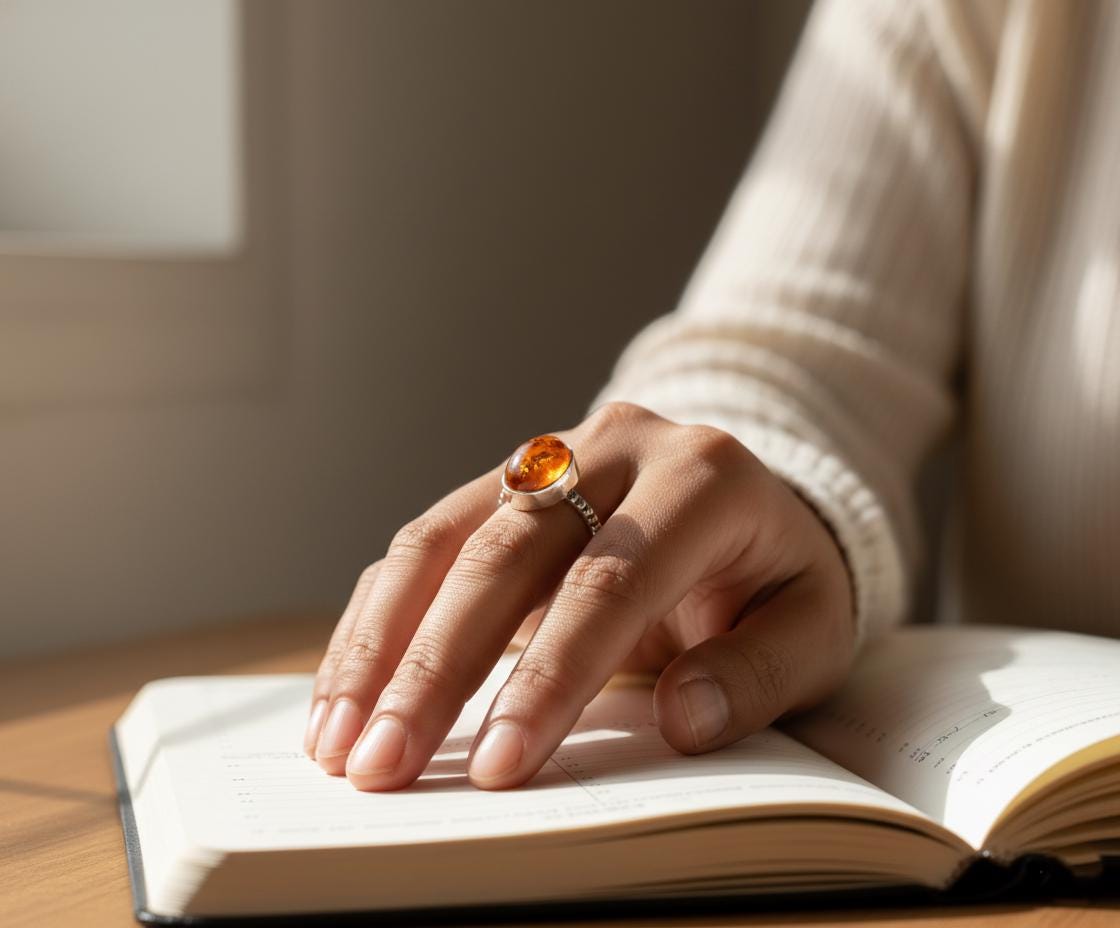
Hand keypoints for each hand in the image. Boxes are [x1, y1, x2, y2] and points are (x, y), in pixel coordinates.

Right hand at [304, 401, 855, 789]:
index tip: (497, 766)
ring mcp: (548, 457)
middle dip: (433, 666)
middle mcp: (612, 448)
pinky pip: (425, 544)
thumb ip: (758, 672)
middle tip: (381, 764)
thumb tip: (682, 718)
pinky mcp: (503, 485)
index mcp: (702, 478)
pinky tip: (346, 690)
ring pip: (442, 538)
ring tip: (337, 740)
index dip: (548, 676)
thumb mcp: (813, 628)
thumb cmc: (777, 577)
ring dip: (381, 644)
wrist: (750, 502)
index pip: (610, 581)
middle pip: (504, 553)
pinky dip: (379, 620)